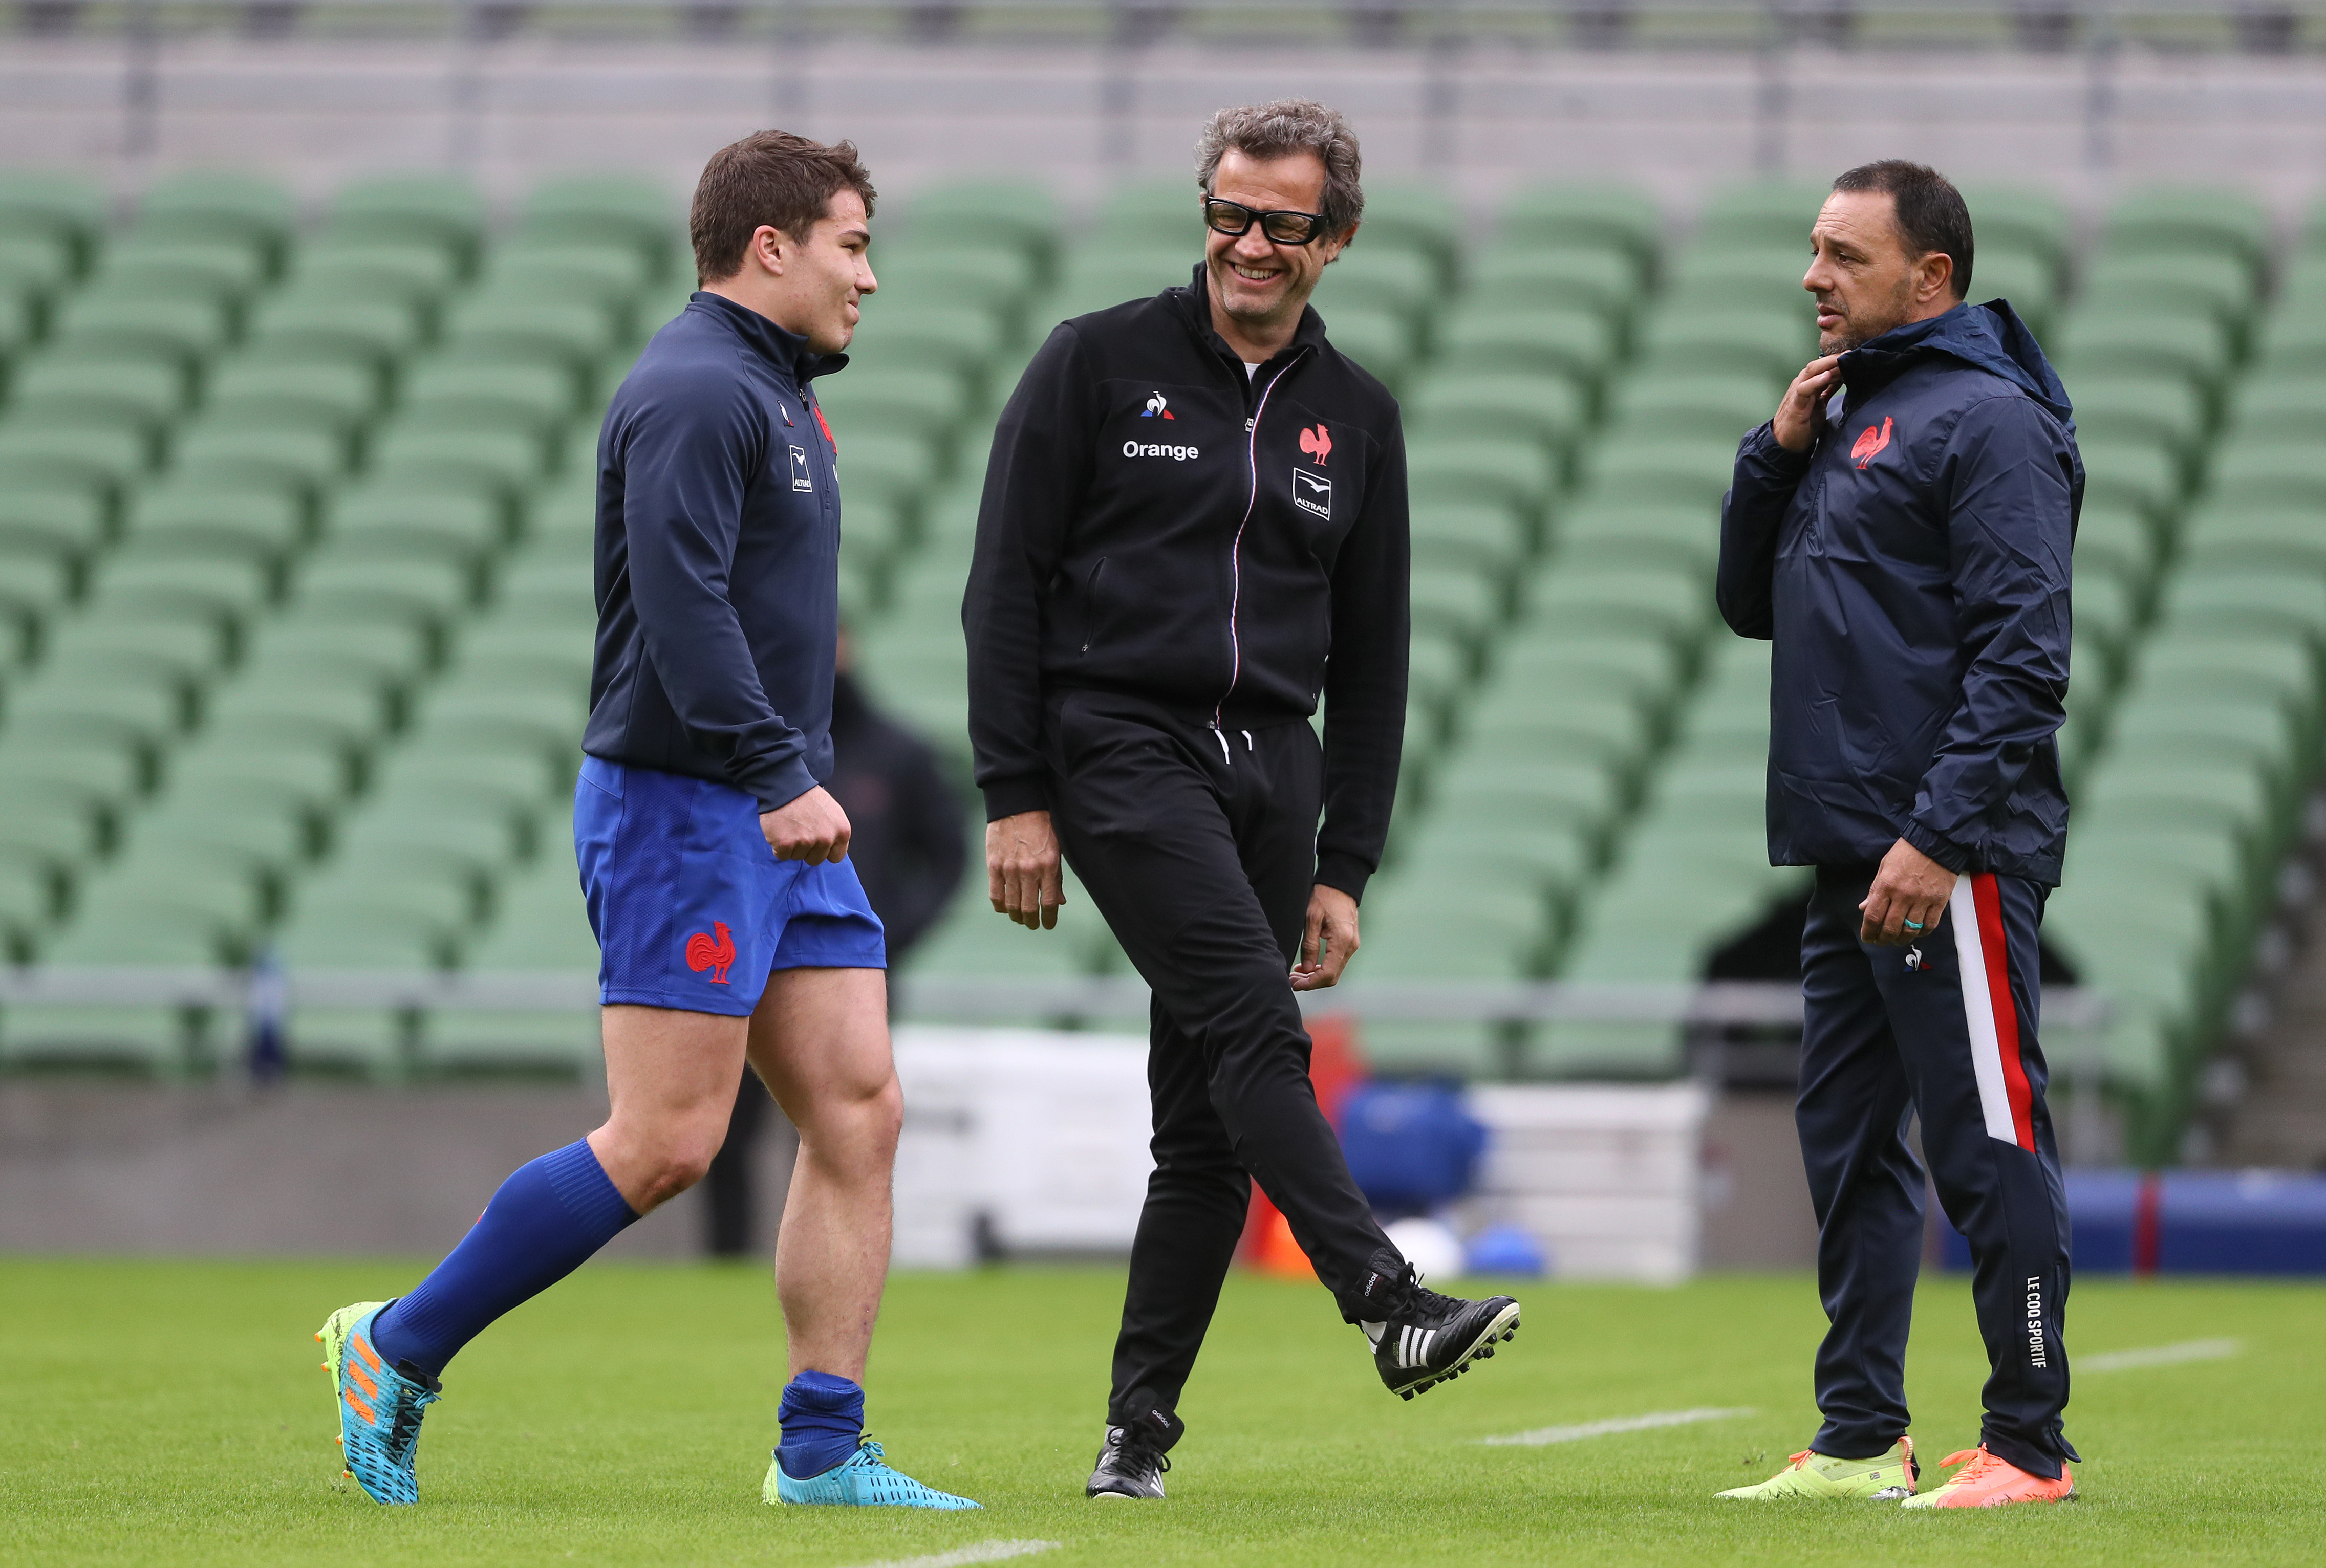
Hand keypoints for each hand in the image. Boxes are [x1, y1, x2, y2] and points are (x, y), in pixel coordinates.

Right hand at [761, 786, 850, 863]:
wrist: (785, 785)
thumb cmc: (808, 797)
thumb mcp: (833, 812)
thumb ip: (835, 832)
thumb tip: (831, 848)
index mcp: (842, 831)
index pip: (836, 857)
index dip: (825, 851)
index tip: (817, 843)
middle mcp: (826, 839)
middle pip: (815, 860)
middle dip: (807, 850)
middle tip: (800, 832)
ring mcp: (806, 842)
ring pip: (798, 857)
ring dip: (792, 846)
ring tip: (790, 827)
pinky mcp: (786, 844)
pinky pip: (782, 855)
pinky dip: (778, 846)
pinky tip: (780, 830)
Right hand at [986, 810, 1064, 929]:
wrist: (1017, 805)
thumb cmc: (1041, 826)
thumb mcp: (1056, 849)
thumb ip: (1057, 877)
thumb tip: (1059, 901)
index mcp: (1048, 866)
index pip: (1049, 903)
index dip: (1049, 918)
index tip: (1048, 924)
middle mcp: (1029, 870)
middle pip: (1029, 908)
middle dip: (1032, 921)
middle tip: (1033, 924)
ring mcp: (1009, 868)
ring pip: (1011, 905)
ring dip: (1016, 916)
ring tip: (1019, 917)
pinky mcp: (993, 865)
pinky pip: (995, 895)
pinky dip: (1000, 906)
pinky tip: (1004, 907)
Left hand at [1291, 884, 1359, 990]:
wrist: (1340, 885)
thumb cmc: (1325, 897)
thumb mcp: (1311, 919)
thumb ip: (1309, 946)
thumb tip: (1306, 969)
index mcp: (1342, 941)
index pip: (1328, 973)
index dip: (1310, 982)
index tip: (1295, 983)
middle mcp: (1351, 946)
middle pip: (1332, 976)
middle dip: (1312, 981)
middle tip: (1293, 979)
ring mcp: (1352, 945)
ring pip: (1335, 971)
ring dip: (1316, 975)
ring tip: (1297, 973)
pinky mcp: (1349, 943)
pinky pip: (1337, 962)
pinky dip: (1322, 967)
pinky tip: (1308, 965)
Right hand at [1773, 353, 1842, 451]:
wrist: (1786, 442)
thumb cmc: (1803, 424)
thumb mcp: (1820, 404)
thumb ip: (1828, 390)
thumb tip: (1842, 378)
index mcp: (1809, 384)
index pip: (1823, 367)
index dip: (1837, 361)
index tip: (1854, 356)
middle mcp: (1802, 384)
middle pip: (1818, 365)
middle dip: (1834, 358)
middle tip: (1851, 353)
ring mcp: (1797, 392)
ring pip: (1811, 372)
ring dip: (1827, 365)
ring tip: (1842, 359)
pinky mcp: (1795, 403)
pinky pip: (1804, 389)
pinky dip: (1815, 381)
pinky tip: (1827, 375)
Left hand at [1859, 838, 1956, 946]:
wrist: (1936, 841)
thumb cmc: (1907, 852)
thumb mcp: (1884, 866)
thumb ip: (1874, 889)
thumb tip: (1864, 908)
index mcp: (1886, 886)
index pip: (1873, 916)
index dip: (1868, 932)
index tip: (1867, 937)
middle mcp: (1903, 895)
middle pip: (1891, 927)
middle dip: (1883, 939)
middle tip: (1881, 941)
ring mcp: (1923, 900)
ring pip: (1910, 930)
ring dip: (1901, 939)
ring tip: (1897, 940)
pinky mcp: (1939, 901)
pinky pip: (1929, 925)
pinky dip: (1922, 933)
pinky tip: (1916, 933)